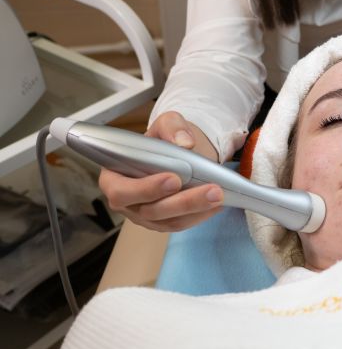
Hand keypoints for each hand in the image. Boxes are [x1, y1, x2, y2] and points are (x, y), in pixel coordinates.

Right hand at [99, 111, 223, 231]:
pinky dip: (201, 215)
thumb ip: (172, 126)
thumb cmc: (164, 140)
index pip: (121, 191)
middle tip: (211, 190)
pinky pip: (182, 224)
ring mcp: (144, 216)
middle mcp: (127, 201)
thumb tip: (184, 142)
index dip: (145, 189)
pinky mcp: (164, 222)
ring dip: (196, 209)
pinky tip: (218, 204)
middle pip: (149, 211)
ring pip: (169, 221)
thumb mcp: (166, 124)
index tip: (173, 178)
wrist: (177, 154)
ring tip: (219, 195)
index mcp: (114, 177)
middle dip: (182, 202)